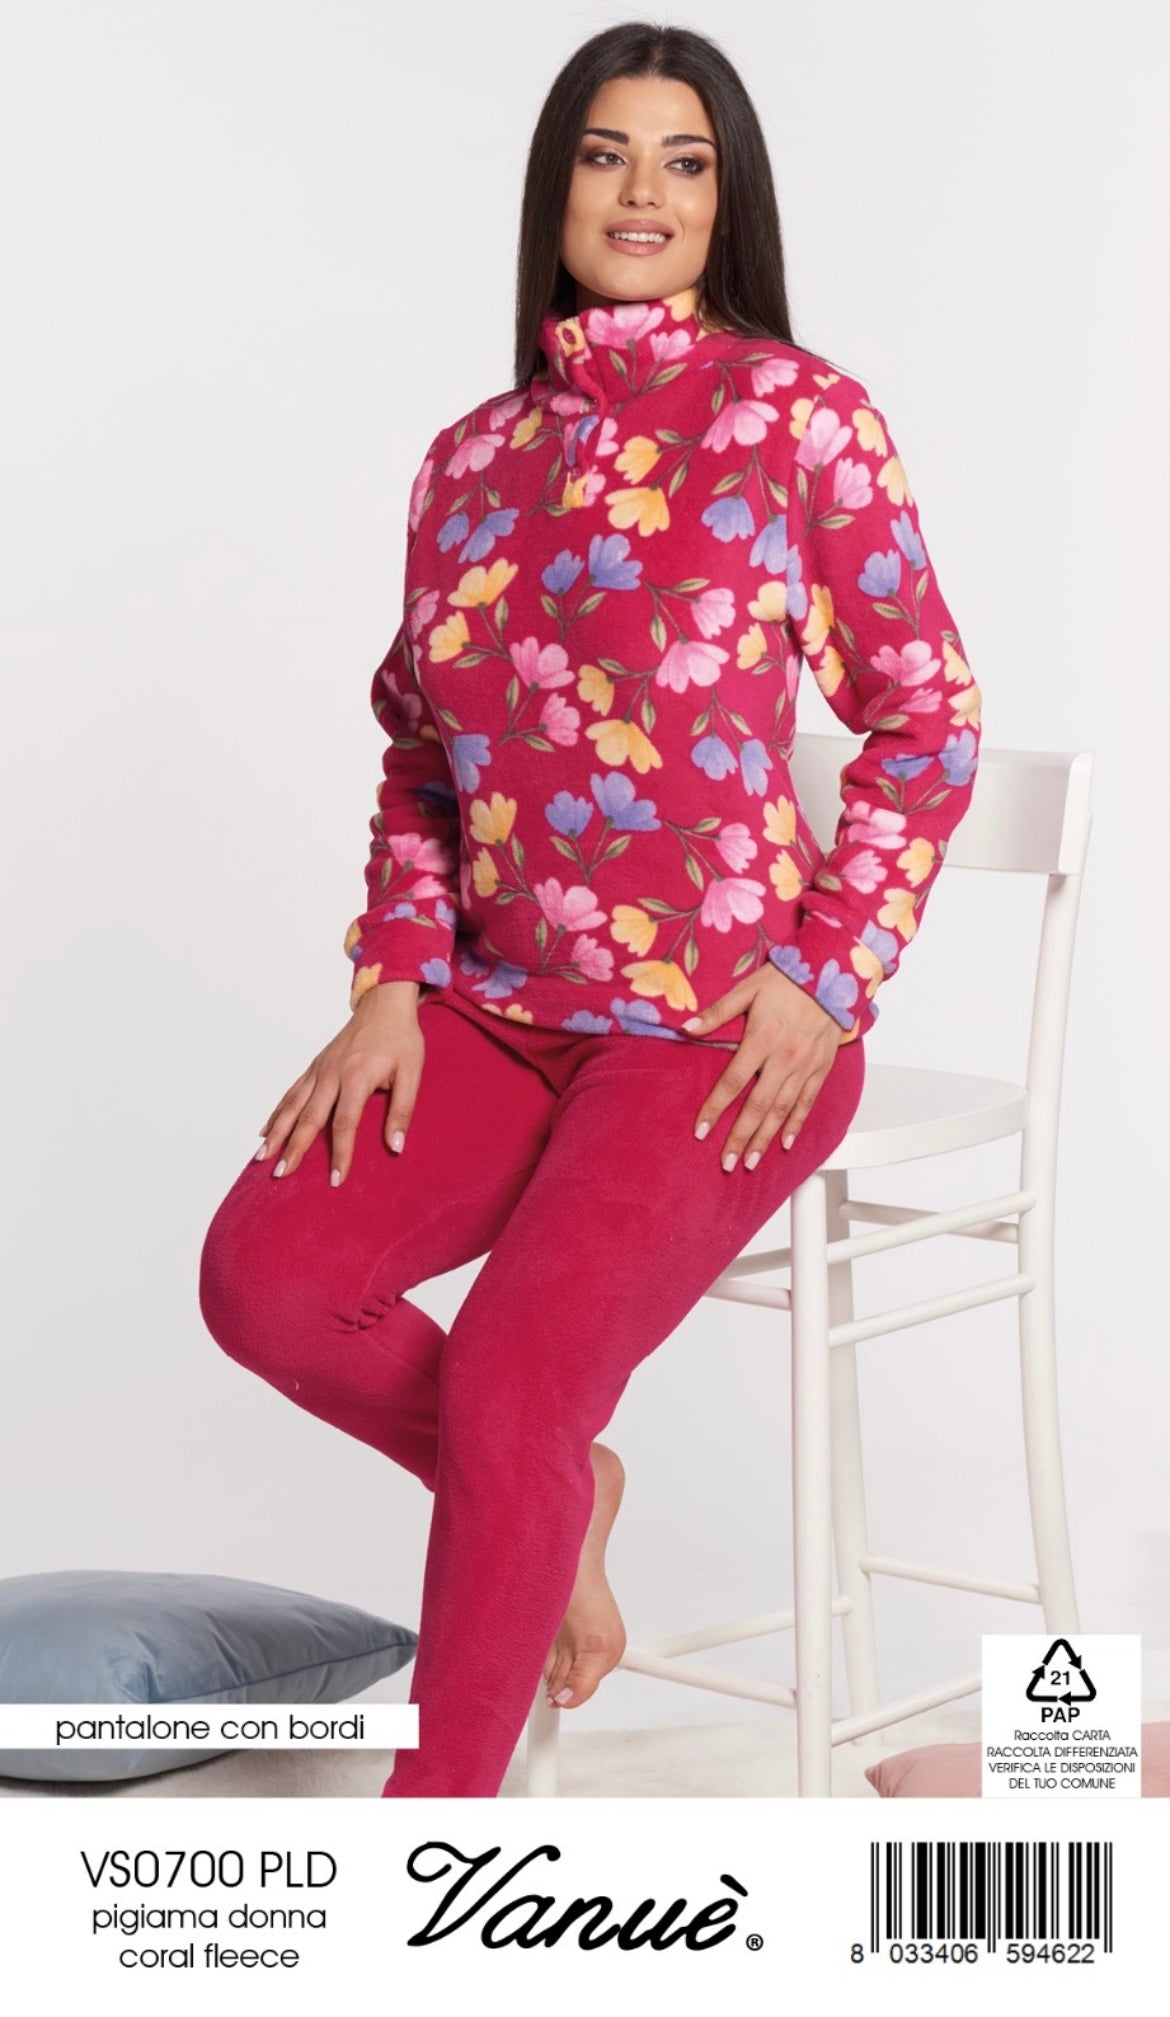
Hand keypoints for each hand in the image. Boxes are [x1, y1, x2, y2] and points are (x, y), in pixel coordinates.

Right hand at [254, 981, 423, 1185]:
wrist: (383, 1005)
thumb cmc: (400, 1039)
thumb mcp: (412, 1073)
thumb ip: (402, 1110)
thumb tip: (396, 1146)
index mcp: (357, 1076)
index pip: (345, 1123)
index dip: (341, 1153)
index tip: (336, 1179)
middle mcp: (331, 1074)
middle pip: (309, 1117)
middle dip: (294, 1148)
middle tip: (282, 1174)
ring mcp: (319, 1069)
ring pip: (292, 1105)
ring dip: (276, 1133)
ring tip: (262, 1158)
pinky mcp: (314, 1067)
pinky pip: (291, 1093)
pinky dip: (277, 1113)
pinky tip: (265, 1131)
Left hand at [684, 964, 843, 1170]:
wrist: (834, 973)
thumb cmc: (788, 979)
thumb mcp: (748, 988)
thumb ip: (718, 1012)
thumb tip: (686, 1028)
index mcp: (762, 1040)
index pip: (733, 1082)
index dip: (716, 1109)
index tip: (701, 1131)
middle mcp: (784, 1059)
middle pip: (757, 1107)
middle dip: (740, 1138)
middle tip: (726, 1164)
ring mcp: (805, 1067)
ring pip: (781, 1111)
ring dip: (765, 1139)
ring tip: (750, 1162)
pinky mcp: (821, 1069)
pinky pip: (806, 1103)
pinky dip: (795, 1124)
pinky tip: (784, 1143)